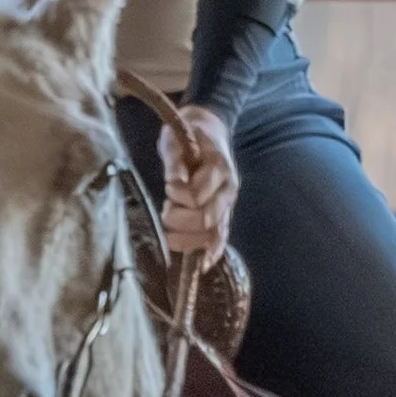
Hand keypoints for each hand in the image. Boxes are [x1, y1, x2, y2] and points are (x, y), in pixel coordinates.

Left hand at [158, 104, 237, 263]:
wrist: (209, 131)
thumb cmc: (190, 134)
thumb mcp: (177, 138)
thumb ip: (176, 160)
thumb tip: (175, 183)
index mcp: (219, 168)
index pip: (198, 195)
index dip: (178, 197)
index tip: (169, 188)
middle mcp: (228, 190)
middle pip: (206, 220)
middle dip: (179, 220)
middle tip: (167, 209)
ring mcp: (227, 205)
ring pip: (212, 235)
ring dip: (187, 238)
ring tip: (171, 227)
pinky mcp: (223, 216)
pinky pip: (220, 240)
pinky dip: (210, 253)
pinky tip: (202, 265)